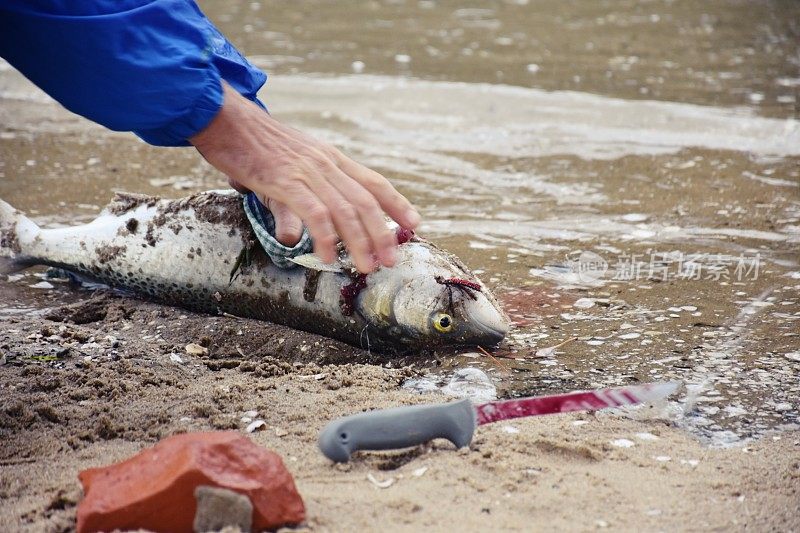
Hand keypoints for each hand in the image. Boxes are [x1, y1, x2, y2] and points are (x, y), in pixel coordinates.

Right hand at [190, 82, 419, 272]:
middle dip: (382, 233)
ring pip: (346, 210)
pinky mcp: (285, 181)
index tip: (415, 225)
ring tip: (367, 266)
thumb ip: (297, 201)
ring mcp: (307, 171)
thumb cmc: (251, 144)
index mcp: (331, 158)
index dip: (397, 204)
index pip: (373, 182)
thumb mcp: (286, 168)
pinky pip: (315, 213)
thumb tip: (296, 235)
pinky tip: (329, 257)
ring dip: (360, 242)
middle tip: (390, 260)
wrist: (223, 117)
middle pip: (365, 201)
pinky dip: (326, 237)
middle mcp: (326, 163)